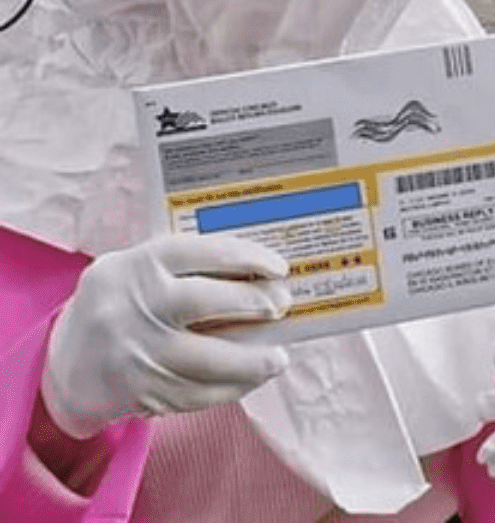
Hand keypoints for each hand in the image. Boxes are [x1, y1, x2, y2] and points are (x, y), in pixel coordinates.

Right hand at [41, 234, 291, 438]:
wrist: (62, 365)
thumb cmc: (119, 303)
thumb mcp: (138, 267)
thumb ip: (187, 265)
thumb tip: (257, 273)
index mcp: (142, 265)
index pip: (206, 252)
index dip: (249, 257)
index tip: (280, 268)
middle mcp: (139, 306)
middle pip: (207, 302)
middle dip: (254, 303)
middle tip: (282, 306)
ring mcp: (140, 353)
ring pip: (208, 359)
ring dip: (252, 360)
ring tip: (278, 357)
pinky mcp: (143, 392)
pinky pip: (199, 393)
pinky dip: (232, 388)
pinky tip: (252, 379)